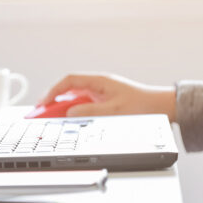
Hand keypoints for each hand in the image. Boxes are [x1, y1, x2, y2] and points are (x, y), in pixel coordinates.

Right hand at [39, 73, 176, 120]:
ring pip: (76, 99)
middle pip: (70, 90)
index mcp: (100, 81)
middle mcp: (99, 85)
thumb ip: (90, 111)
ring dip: (63, 109)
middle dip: (54, 102)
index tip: (43, 103)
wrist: (161, 108)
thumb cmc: (142, 105)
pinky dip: (75, 113)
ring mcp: (101, 94)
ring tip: (51, 121)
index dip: (54, 91)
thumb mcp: (114, 111)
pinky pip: (84, 106)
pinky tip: (69, 122)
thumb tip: (70, 112)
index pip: (70, 81)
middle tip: (41, 115)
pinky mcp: (105, 103)